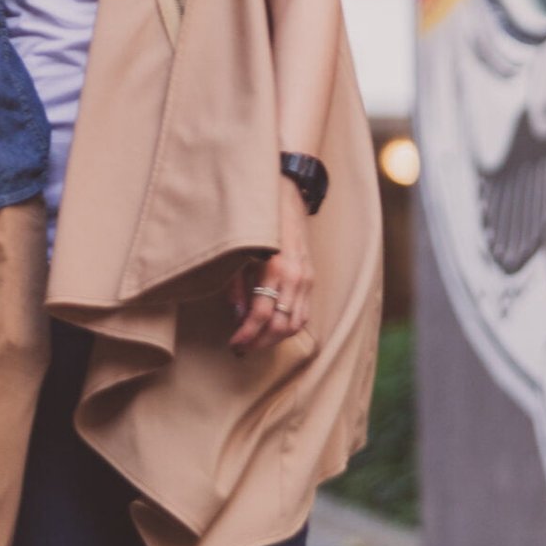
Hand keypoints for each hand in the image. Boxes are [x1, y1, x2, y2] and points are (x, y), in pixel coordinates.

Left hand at [227, 182, 313, 350]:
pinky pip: (305, 313)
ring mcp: (308, 279)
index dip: (246, 335)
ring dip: (275, 339)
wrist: (287, 197)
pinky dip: (289, 327)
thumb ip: (236, 286)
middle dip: (260, 342)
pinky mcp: (312, 278)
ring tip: (255, 342)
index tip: (233, 344)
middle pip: (281, 326)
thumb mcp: (240, 252)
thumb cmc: (258, 223)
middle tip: (241, 348)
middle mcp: (297, 278)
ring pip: (296, 324)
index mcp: (276, 269)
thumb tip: (237, 317)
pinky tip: (272, 329)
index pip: (262, 315)